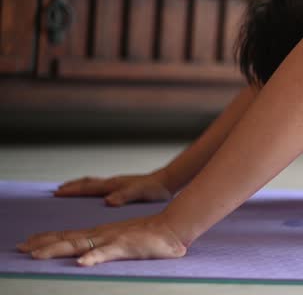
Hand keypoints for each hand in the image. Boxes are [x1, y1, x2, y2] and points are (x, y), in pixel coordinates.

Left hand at [16, 214, 186, 265]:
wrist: (172, 227)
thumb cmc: (150, 237)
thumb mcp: (122, 240)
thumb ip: (107, 247)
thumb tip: (89, 256)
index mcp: (101, 233)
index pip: (69, 235)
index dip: (47, 239)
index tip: (27, 243)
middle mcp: (101, 233)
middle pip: (67, 238)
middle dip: (42, 244)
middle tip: (20, 248)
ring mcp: (112, 239)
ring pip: (79, 245)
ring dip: (56, 249)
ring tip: (37, 255)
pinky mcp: (125, 246)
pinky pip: (106, 253)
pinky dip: (93, 257)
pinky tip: (81, 264)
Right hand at [54, 171, 173, 206]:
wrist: (167, 181)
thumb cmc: (155, 189)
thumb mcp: (140, 193)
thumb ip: (125, 196)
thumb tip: (107, 201)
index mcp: (114, 185)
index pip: (88, 187)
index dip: (73, 191)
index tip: (57, 193)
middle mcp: (113, 182)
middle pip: (88, 183)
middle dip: (72, 187)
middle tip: (56, 191)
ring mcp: (117, 183)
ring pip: (94, 183)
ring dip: (80, 186)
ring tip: (68, 189)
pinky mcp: (122, 186)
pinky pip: (101, 186)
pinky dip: (91, 188)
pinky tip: (93, 194)